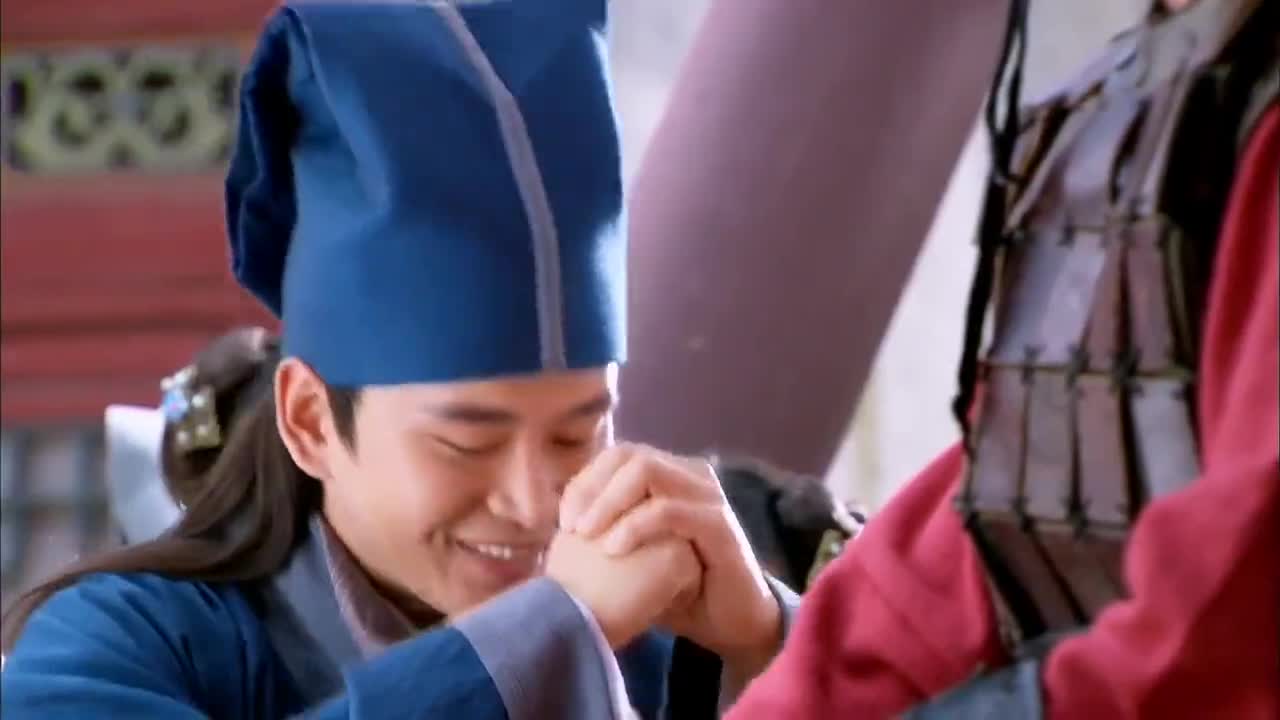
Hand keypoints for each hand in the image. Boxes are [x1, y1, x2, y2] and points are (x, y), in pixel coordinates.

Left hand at [559, 445, 782, 673]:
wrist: (731, 622)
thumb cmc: (680, 586)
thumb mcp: (638, 553)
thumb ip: (609, 528)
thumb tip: (565, 518)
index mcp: (673, 474)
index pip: (619, 455)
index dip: (585, 480)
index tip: (563, 520)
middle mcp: (692, 474)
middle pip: (630, 455)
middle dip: (592, 487)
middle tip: (572, 526)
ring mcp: (708, 495)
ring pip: (647, 471)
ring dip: (608, 502)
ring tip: (586, 535)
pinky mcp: (718, 524)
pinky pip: (668, 510)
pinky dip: (634, 525)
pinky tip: (613, 549)